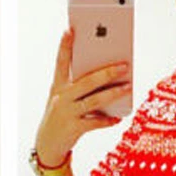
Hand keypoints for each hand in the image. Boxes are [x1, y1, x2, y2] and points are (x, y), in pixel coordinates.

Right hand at [34, 29, 130, 165]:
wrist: (47, 145)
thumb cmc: (61, 116)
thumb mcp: (63, 99)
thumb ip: (79, 87)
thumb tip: (106, 77)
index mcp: (57, 86)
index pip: (61, 62)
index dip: (64, 46)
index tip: (70, 30)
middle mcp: (61, 98)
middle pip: (87, 81)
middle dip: (107, 72)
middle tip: (125, 65)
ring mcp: (67, 113)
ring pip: (94, 100)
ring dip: (113, 93)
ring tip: (128, 88)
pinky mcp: (74, 128)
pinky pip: (95, 122)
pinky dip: (108, 120)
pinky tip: (118, 118)